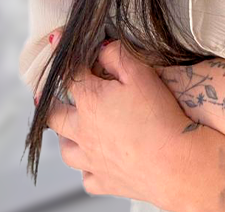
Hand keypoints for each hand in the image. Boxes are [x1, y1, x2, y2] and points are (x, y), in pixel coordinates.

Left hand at [46, 36, 203, 209]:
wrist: (173, 163)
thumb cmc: (159, 116)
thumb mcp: (142, 74)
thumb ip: (118, 55)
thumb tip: (101, 49)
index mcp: (90, 101)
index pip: (69, 73)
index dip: (64, 56)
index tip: (57, 41)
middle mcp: (82, 131)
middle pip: (54, 116)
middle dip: (51, 103)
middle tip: (50, 97)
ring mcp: (91, 159)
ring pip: (65, 150)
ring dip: (65, 138)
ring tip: (72, 131)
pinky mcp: (104, 181)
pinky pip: (87, 177)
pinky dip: (88, 169)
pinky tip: (96, 164)